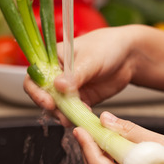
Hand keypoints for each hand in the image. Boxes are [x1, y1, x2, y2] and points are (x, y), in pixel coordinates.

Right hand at [24, 26, 144, 123]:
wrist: (129, 56)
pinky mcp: (81, 100)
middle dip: (51, 107)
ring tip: (75, 116)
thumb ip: (75, 74)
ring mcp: (69, 89)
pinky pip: (73, 112)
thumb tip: (58, 86)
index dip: (36, 91)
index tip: (48, 101)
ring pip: (57, 107)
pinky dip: (76, 116)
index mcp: (53, 59)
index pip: (35, 76)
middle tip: (62, 114)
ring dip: (63, 114)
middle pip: (43, 95)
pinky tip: (84, 116)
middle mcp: (57, 75)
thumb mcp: (90, 58)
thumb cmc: (107, 47)